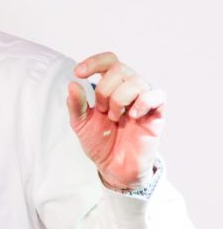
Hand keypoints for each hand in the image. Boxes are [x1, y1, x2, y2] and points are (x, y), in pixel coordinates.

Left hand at [66, 52, 164, 190]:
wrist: (114, 167)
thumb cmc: (101, 142)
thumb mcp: (81, 124)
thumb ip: (76, 105)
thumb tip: (72, 84)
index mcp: (112, 86)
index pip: (108, 61)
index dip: (94, 62)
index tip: (78, 73)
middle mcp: (129, 88)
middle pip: (120, 69)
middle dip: (104, 90)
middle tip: (102, 111)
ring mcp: (144, 99)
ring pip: (136, 81)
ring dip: (120, 99)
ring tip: (115, 118)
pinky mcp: (157, 113)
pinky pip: (157, 95)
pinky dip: (142, 102)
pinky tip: (132, 116)